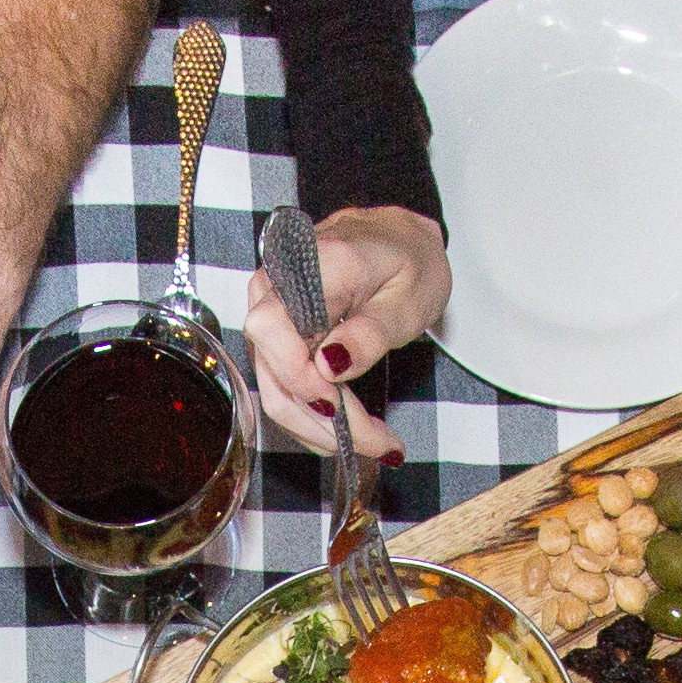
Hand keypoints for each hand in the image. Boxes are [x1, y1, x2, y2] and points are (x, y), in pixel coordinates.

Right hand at [245, 206, 448, 461]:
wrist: (396, 238)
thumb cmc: (408, 260)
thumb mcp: (410, 294)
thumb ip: (371, 330)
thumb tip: (330, 365)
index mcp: (312, 267)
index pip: (272, 328)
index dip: (297, 376)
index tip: (338, 406)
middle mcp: (276, 289)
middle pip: (274, 372)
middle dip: (323, 421)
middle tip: (378, 444)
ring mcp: (271, 316)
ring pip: (276, 391)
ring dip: (321, 429)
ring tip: (374, 443)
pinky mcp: (277, 340)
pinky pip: (285, 388)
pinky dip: (318, 418)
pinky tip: (353, 428)